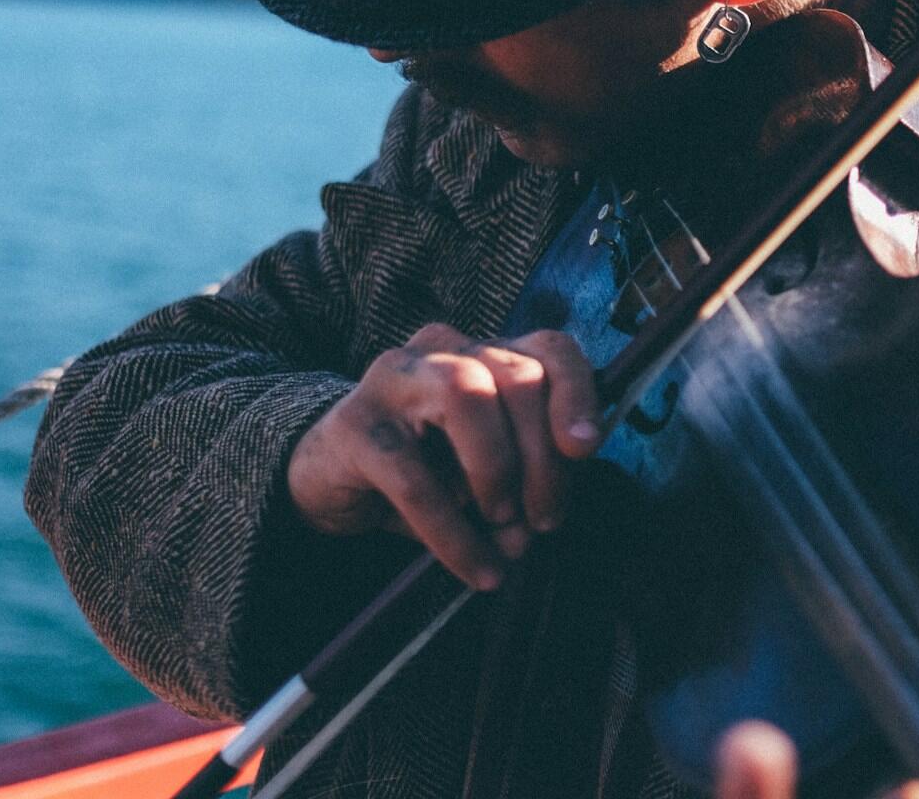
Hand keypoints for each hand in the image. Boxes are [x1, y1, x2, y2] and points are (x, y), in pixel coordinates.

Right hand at [286, 323, 601, 589]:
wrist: (331, 480)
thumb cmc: (426, 470)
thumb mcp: (488, 476)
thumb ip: (523, 488)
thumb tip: (533, 531)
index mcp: (487, 354)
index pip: (548, 348)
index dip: (576, 392)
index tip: (587, 448)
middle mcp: (444, 350)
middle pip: (515, 376)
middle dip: (542, 456)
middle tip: (545, 519)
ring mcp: (395, 378)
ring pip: (465, 395)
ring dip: (497, 469)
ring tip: (504, 524)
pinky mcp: (356, 424)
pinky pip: (413, 477)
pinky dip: (452, 532)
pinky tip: (475, 569)